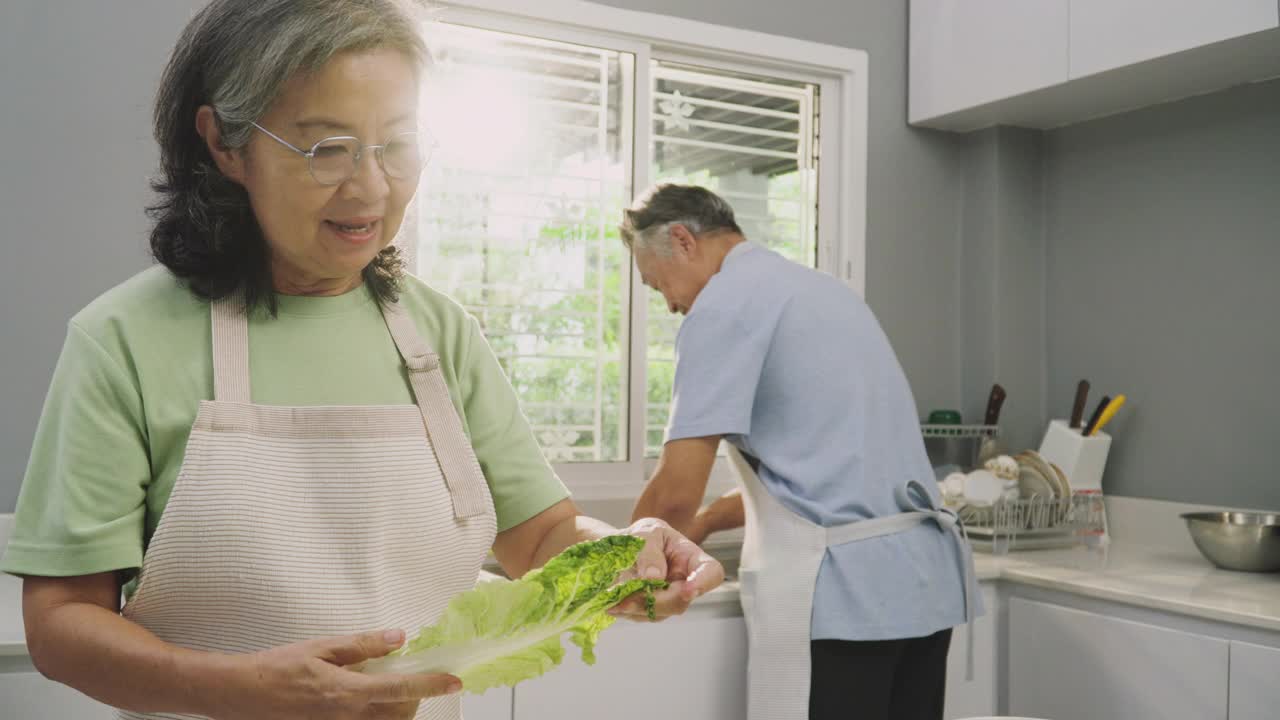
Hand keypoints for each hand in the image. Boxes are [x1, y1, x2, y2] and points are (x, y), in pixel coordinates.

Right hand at [208, 629, 460, 719]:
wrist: (242, 693)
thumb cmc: (278, 667)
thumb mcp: (321, 647)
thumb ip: (362, 645)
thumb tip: (398, 638)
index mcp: (347, 691)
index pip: (401, 690)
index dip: (432, 685)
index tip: (454, 680)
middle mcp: (347, 716)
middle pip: (399, 713)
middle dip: (414, 697)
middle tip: (415, 675)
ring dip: (397, 708)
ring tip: (393, 687)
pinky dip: (377, 714)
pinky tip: (368, 697)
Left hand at [609, 518, 724, 621]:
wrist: (624, 549)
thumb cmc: (642, 536)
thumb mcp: (645, 533)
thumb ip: (649, 552)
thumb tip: (653, 577)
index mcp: (691, 558)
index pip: (711, 573)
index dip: (703, 583)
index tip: (687, 591)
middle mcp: (686, 582)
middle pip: (681, 601)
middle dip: (654, 600)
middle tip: (625, 597)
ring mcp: (670, 599)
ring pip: (659, 612)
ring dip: (635, 606)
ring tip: (612, 596)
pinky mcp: (654, 610)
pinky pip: (642, 616)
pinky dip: (626, 610)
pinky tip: (613, 601)